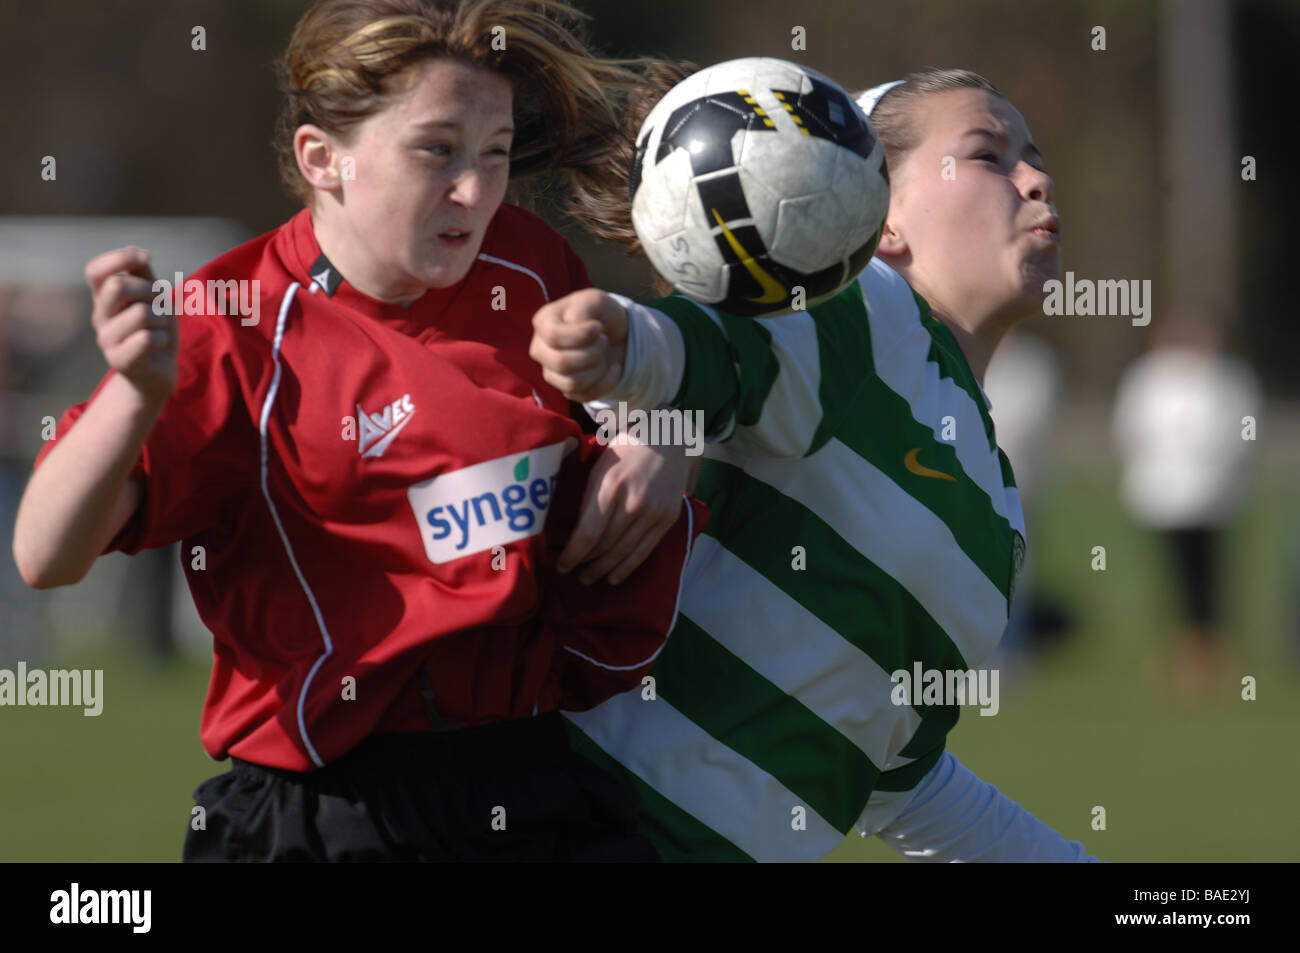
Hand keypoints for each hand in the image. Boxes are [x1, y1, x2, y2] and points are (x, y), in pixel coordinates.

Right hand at [85, 247, 175, 403]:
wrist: (158, 374)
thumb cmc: (156, 330)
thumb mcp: (154, 298)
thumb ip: (144, 274)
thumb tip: (139, 253)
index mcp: (104, 299)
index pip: (95, 270)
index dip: (119, 258)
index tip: (145, 258)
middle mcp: (99, 317)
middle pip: (118, 285)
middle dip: (151, 290)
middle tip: (161, 305)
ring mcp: (106, 340)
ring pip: (141, 313)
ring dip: (163, 319)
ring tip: (160, 329)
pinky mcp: (119, 361)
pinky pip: (147, 338)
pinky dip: (163, 338)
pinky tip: (158, 345)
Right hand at [530, 288, 628, 401]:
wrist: (615, 335)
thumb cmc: (599, 315)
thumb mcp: (594, 300)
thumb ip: (582, 307)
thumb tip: (573, 324)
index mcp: (543, 323)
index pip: (553, 336)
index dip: (581, 334)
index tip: (598, 327)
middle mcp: (541, 349)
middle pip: (561, 363)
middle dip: (592, 353)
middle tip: (603, 341)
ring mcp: (551, 372)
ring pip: (572, 383)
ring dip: (598, 369)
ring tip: (604, 354)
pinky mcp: (566, 390)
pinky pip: (584, 396)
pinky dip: (606, 382)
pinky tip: (611, 368)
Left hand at [561, 436, 694, 584]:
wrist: (668, 439)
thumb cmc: (625, 450)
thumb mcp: (599, 467)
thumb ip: (587, 498)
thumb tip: (570, 531)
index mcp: (610, 486)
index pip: (589, 533)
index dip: (573, 555)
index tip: (560, 566)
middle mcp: (633, 502)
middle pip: (605, 546)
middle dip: (586, 564)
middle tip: (572, 574)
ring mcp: (653, 512)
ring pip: (623, 552)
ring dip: (603, 570)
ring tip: (588, 578)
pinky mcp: (667, 519)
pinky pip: (645, 551)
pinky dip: (627, 568)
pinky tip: (613, 578)